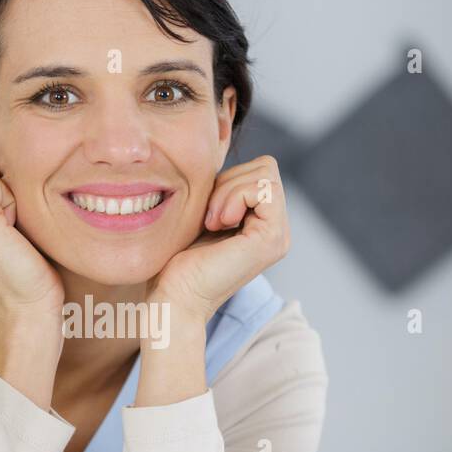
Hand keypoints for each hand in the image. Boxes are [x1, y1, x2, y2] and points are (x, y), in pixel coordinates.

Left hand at [146, 155, 291, 324]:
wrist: (172, 296)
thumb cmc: (175, 259)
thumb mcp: (201, 211)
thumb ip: (220, 189)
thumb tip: (219, 154)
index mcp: (263, 224)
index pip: (259, 169)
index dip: (228, 179)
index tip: (205, 212)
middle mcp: (277, 230)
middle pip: (266, 167)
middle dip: (229, 182)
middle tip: (209, 217)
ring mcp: (279, 236)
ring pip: (266, 173)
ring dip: (228, 191)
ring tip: (212, 222)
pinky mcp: (272, 239)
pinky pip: (262, 187)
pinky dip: (233, 197)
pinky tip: (217, 224)